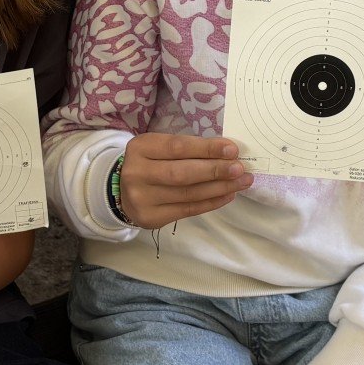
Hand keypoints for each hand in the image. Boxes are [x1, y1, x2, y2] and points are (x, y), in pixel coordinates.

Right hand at [116, 134, 252, 229]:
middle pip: (182, 173)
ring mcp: (142, 198)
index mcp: (140, 147)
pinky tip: (227, 195)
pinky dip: (211, 202)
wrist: (122, 192)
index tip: (232, 149)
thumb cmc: (150, 164)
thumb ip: (187, 149)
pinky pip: (188, 210)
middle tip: (240, 168)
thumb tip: (227, 153)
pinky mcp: (152, 218)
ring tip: (241, 182)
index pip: (177, 147)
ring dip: (219, 188)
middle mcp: (137, 173)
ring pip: (188, 194)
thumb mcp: (159, 148)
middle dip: (215, 170)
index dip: (206, 148)